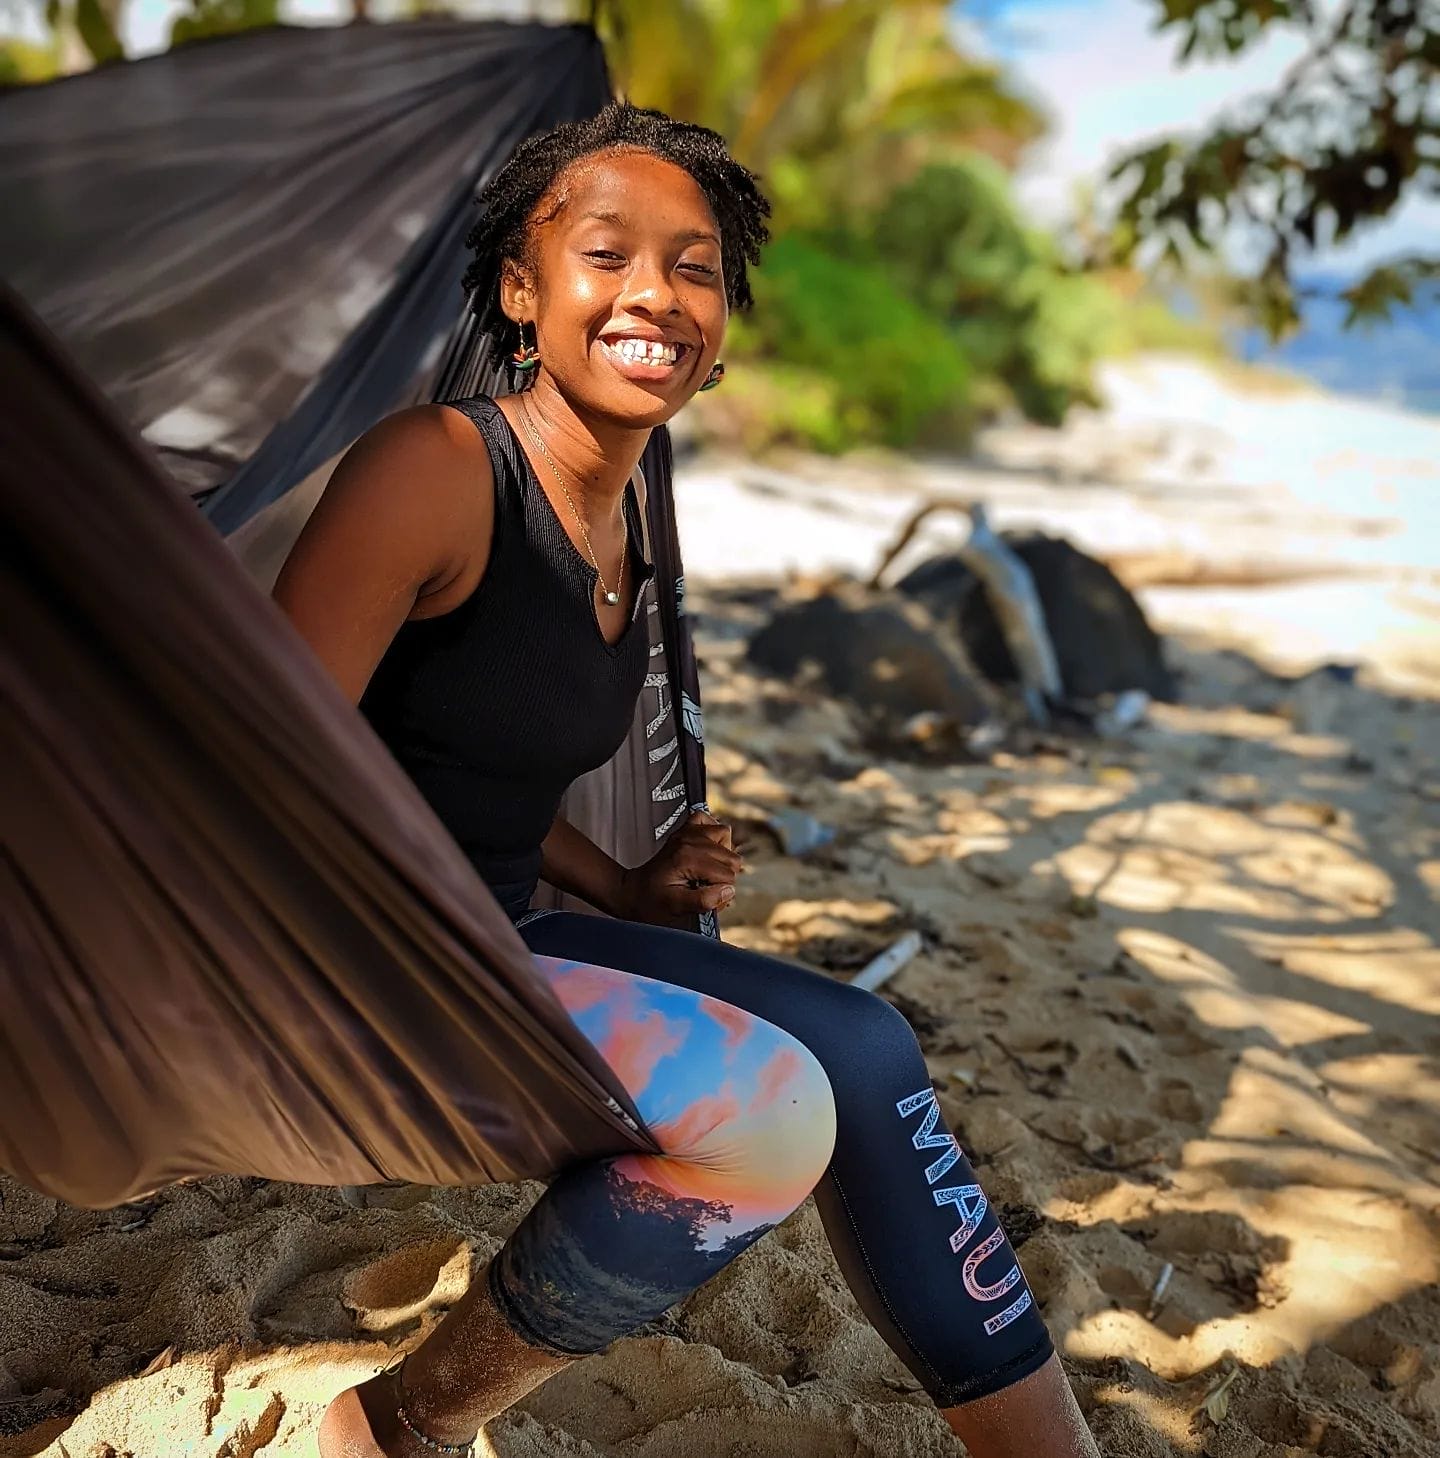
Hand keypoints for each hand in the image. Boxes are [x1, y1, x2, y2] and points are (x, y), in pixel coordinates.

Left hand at [616, 812, 743, 926]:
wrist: (632, 891)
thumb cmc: (650, 901)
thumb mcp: (676, 908)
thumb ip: (704, 900)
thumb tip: (728, 891)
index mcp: (688, 859)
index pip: (727, 875)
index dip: (722, 891)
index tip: (708, 898)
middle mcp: (689, 841)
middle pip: (731, 857)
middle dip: (724, 876)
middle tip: (707, 888)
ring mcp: (687, 833)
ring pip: (725, 835)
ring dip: (722, 854)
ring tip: (708, 869)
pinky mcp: (684, 830)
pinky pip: (707, 819)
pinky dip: (711, 832)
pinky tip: (706, 848)